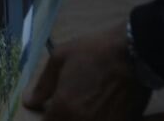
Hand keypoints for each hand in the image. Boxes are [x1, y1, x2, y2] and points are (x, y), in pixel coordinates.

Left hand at [23, 28, 150, 120]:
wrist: (133, 52)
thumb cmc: (94, 51)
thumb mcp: (60, 57)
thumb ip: (43, 84)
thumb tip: (29, 102)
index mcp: (63, 108)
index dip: (51, 114)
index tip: (55, 106)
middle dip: (66, 117)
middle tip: (75, 100)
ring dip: (82, 117)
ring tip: (90, 102)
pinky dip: (101, 117)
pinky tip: (104, 106)